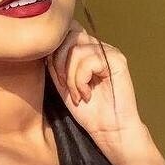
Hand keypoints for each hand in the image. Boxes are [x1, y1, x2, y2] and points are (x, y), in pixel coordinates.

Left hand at [45, 19, 146, 145]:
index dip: (55, 54)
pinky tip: (88, 95)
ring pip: (77, 51)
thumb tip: (46, 47)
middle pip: (70, 37)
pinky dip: (82, 81)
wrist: (108, 130)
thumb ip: (56, 64)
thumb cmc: (87, 111)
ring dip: (71, 78)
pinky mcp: (117, 61)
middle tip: (65, 86)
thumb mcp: (63, 85)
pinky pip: (89, 61)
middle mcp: (99, 47)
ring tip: (79, 94)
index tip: (58, 79)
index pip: (66, 34)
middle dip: (60, 64)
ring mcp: (109, 52)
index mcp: (87, 50)